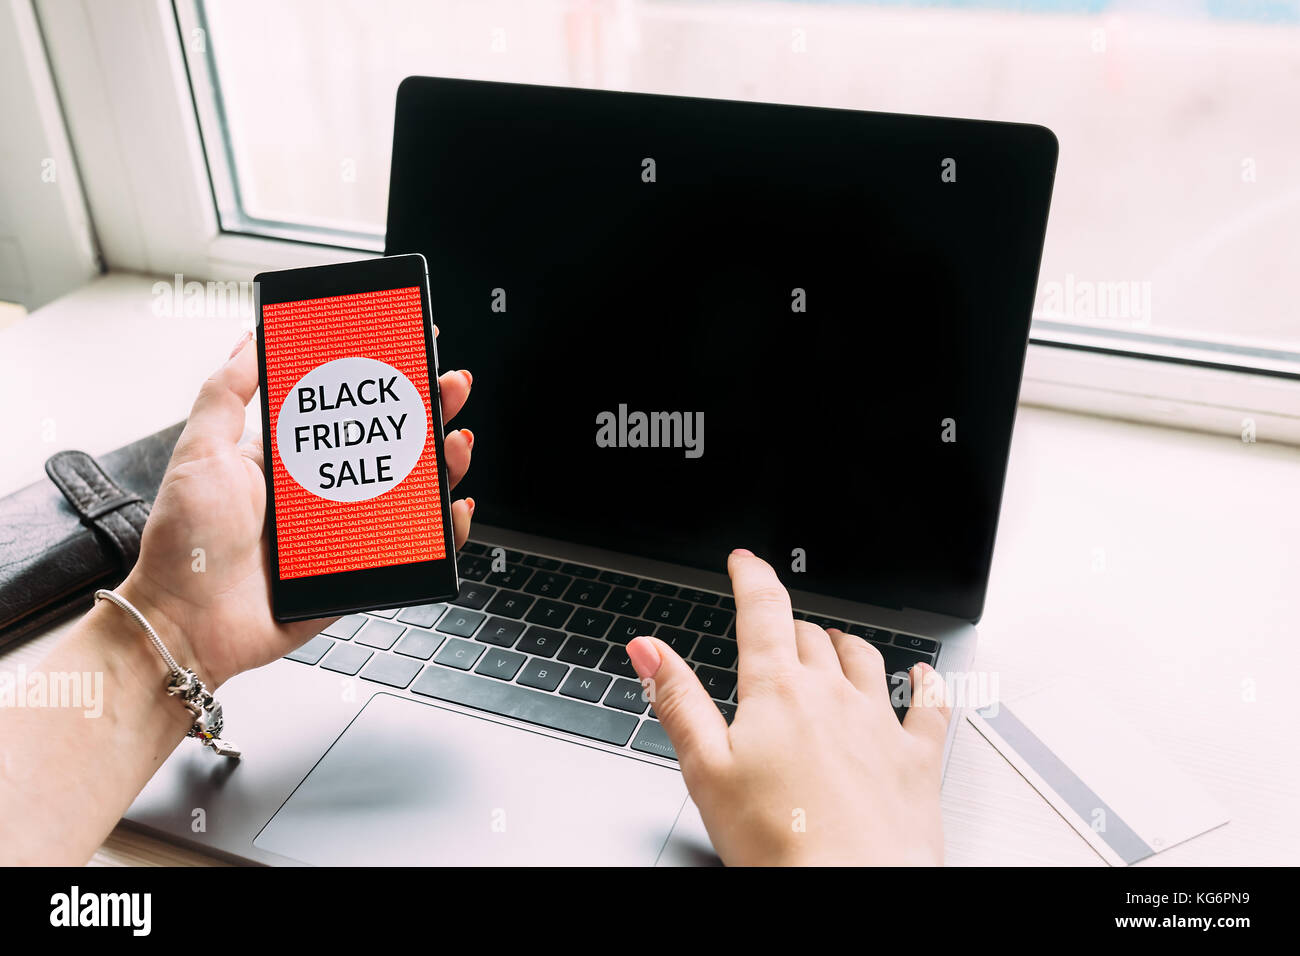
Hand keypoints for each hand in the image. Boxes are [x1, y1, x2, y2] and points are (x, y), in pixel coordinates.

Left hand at [118, 329, 475, 687]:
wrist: (185, 625)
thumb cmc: (184, 543)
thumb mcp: (200, 451)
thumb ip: (226, 393)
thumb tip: (253, 336)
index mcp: (290, 461)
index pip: (350, 411)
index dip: (384, 382)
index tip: (411, 347)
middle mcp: (323, 495)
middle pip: (392, 446)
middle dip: (430, 412)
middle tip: (452, 386)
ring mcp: (346, 535)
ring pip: (413, 494)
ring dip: (445, 464)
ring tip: (456, 441)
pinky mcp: (361, 575)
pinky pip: (414, 551)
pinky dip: (445, 532)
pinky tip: (454, 509)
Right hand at [626, 549, 951, 865]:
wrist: (853, 891)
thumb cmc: (778, 844)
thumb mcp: (705, 770)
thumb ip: (678, 700)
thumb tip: (649, 649)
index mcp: (778, 692)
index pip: (764, 611)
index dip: (752, 577)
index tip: (745, 561)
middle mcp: (834, 695)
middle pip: (809, 637)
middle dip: (788, 626)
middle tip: (774, 629)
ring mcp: (880, 723)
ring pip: (865, 659)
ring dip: (844, 645)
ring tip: (833, 643)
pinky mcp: (917, 759)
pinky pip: (929, 704)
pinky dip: (924, 684)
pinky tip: (922, 676)